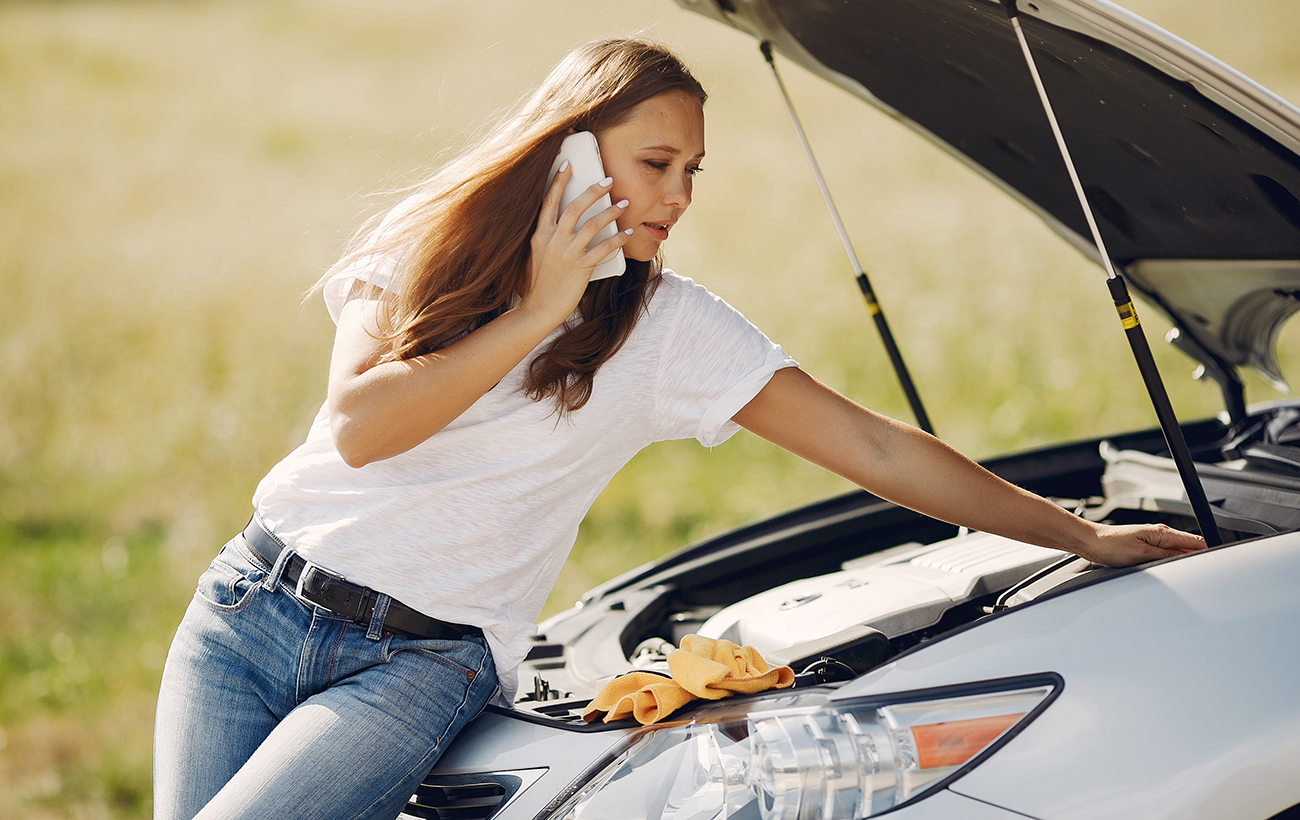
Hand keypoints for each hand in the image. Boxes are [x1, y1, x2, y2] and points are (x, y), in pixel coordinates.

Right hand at [520, 162, 629, 325]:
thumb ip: (549, 238)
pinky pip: (603, 249)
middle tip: (609, 180)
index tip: (568, 164)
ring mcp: (566, 253)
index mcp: (540, 234)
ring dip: (611, 212)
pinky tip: (628, 233)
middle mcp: (552, 240)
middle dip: (594, 190)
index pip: (549, 201)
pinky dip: (618, 240)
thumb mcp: (537, 255)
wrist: (538, 309)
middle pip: (575, 206)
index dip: (559, 181)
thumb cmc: (538, 284)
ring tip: (624, 203)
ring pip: (592, 224)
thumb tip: (566, 225)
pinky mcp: (580, 268)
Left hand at [1075, 522, 1206, 566]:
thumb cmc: (1110, 545)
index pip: (1195, 541)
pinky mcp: (1145, 548)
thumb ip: (1166, 556)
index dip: (1208, 550)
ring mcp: (1152, 541)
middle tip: (1208, 574)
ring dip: (1185, 561)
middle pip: (1188, 547)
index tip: (1219, 561)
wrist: (1089, 542)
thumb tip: (1188, 558)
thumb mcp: (1142, 554)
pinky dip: (1172, 562)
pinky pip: (1165, 555)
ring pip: (1177, 552)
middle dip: (1199, 558)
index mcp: (1161, 533)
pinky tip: (1172, 570)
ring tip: (1193, 574)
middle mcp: (1158, 535)